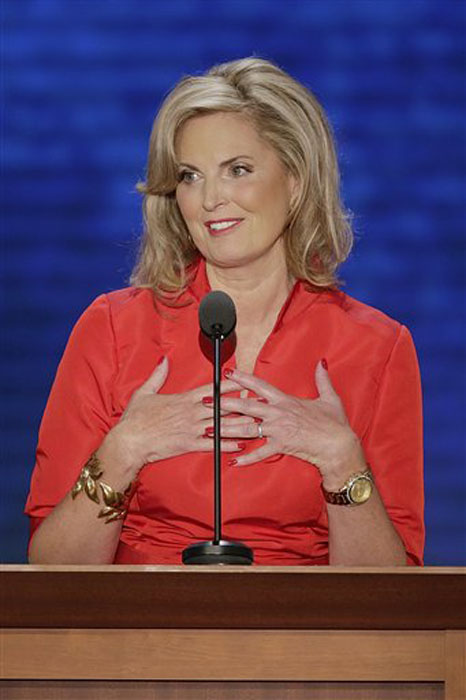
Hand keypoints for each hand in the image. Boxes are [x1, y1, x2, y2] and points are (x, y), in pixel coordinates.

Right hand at [106, 357, 251, 473]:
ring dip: (240, 424)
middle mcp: (191, 412)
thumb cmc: (135, 419)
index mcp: (183, 399)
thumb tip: (164, 359)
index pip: (212, 389)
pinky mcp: (188, 444)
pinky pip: (212, 445)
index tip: (245, 381)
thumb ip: (158, 375)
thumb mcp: (145, 392)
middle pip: (223, 406)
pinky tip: (240, 445)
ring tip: (257, 423)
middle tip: (260, 402)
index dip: (231, 384)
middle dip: (243, 403)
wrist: (128, 442)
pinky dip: (226, 445)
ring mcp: (191, 429)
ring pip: (221, 425)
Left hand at [218, 361, 364, 484]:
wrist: (339, 445)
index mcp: (286, 400)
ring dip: (226, 429)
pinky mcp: (281, 446)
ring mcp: (278, 430)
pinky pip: (260, 453)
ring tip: (209, 429)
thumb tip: (322, 362)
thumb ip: (322, 379)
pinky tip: (233, 461)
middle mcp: (278, 413)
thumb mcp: (330, 398)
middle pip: (246, 406)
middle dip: (224, 403)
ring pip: (247, 428)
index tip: (227, 373)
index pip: (260, 386)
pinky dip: (246, 458)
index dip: (243, 378)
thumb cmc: (335, 423)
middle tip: (206, 401)